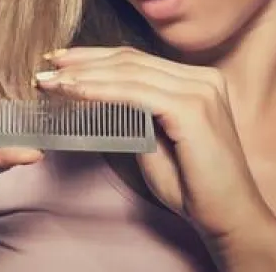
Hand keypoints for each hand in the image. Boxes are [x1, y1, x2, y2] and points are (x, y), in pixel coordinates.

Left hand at [35, 47, 272, 251]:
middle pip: (130, 61)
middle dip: (82, 63)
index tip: (60, 65)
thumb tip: (95, 99)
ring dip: (84, 77)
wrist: (229, 217)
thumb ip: (134, 115)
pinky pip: (135, 94)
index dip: (95, 59)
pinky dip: (100, 92)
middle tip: (46, 70)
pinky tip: (74, 94)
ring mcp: (200, 90)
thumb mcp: (155, 141)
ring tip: (51, 84)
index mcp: (197, 81)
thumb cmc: (193, 187)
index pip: (137, 61)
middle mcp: (202, 78)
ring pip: (129, 73)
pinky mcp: (192, 109)